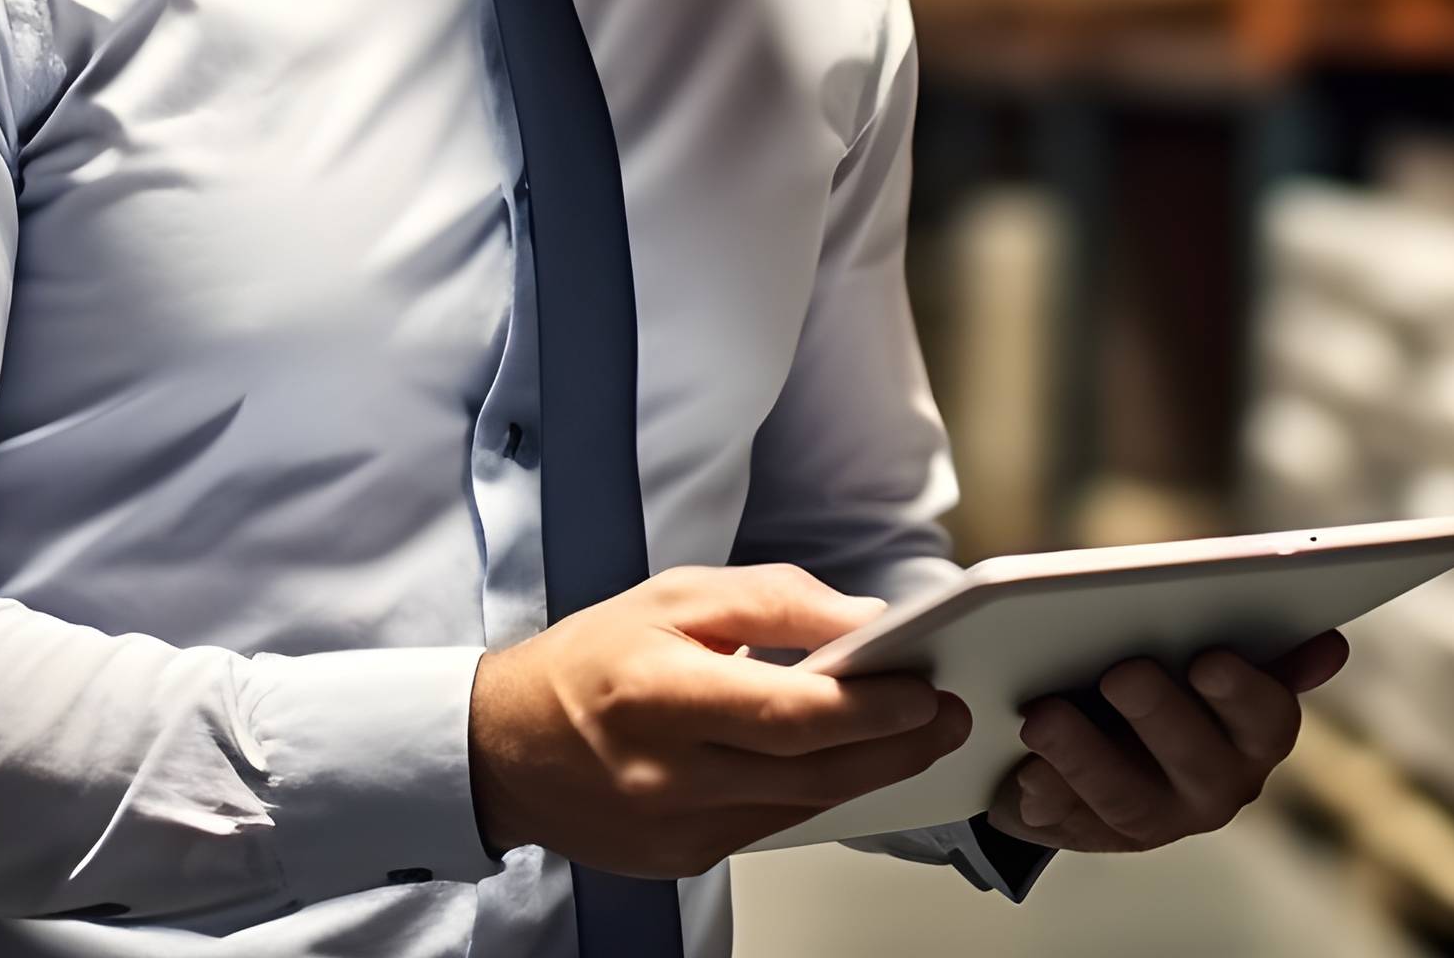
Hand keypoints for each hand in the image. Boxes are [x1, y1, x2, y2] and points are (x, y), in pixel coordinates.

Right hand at [469, 564, 973, 877]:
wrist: (507, 747)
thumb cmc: (589, 661)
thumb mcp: (675, 595)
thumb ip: (775, 602)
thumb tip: (863, 621)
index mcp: (660, 691)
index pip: (792, 713)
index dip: (872, 707)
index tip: (924, 689)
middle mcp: (667, 771)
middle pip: (812, 772)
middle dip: (896, 745)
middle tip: (945, 717)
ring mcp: (675, 826)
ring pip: (802, 806)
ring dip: (867, 772)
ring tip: (912, 736)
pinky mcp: (681, 858)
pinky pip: (770, 825)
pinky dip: (813, 793)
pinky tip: (840, 764)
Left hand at [983, 633, 1348, 853]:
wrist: (1095, 733)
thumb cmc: (1166, 674)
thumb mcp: (1204, 652)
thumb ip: (1260, 644)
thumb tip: (1331, 648)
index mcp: (1254, 735)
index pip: (1268, 720)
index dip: (1242, 693)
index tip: (1209, 659)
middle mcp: (1216, 786)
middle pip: (1198, 763)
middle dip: (1159, 715)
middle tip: (1120, 673)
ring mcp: (1155, 819)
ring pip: (1127, 800)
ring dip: (1084, 757)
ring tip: (1042, 719)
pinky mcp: (1093, 834)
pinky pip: (1068, 826)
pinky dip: (1045, 798)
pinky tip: (1024, 776)